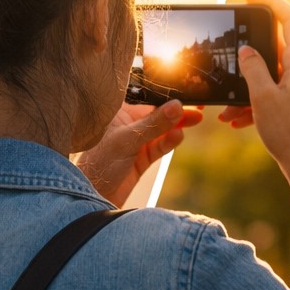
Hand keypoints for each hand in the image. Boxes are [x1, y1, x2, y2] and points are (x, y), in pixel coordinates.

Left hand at [75, 100, 201, 207]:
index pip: (145, 98)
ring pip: (161, 130)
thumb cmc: (98, 164)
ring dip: (177, 125)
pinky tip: (180, 136)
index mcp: (117, 112)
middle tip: (197, 107)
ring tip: (195, 119)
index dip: (165, 95)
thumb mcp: (127, 141)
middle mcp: (126, 124)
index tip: (185, 91)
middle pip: (156, 113)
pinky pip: (159, 146)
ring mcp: (134, 142)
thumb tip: (177, 106)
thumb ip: (153, 124)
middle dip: (176, 110)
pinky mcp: (141, 158)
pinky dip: (170, 141)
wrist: (91, 198)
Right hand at [232, 0, 289, 181]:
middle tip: (231, 56)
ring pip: (274, 75)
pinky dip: (258, 101)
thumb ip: (253, 69)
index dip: (272, 2)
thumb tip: (247, 51)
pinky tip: (239, 120)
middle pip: (278, 48)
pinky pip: (278, 93)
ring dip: (250, 87)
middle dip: (251, 56)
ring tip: (229, 108)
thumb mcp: (263, 98)